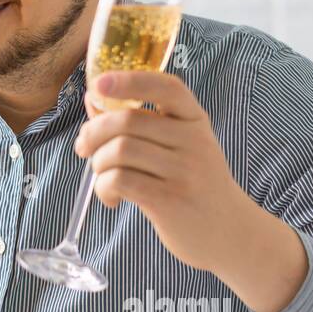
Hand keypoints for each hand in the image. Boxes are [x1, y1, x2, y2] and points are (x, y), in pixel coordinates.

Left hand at [74, 70, 309, 311]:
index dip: (131, 80)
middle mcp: (194, 141)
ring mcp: (184, 171)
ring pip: (119, 151)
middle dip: (93, 133)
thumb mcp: (179, 146)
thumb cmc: (193, 183)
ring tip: (104, 177)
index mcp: (195, 120)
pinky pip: (120, 181)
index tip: (99, 84)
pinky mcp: (170, 200)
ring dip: (98, 164)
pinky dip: (104, 188)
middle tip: (84, 148)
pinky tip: (112, 198)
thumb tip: (93, 98)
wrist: (229, 231)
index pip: (167, 87)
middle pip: (128, 121)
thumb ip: (140, 123)